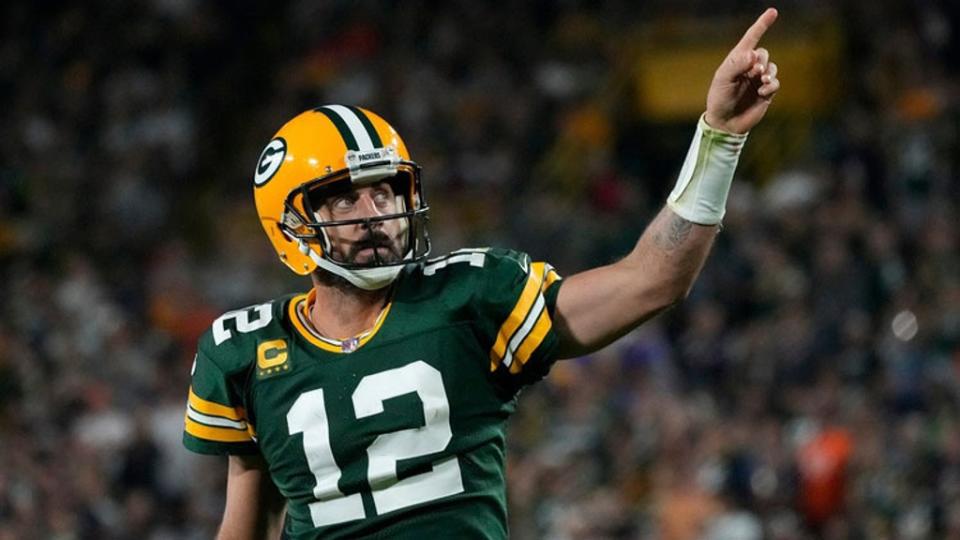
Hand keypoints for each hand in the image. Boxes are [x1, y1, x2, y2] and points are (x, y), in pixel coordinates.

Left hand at [704, 8, 780, 133]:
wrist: (725, 122)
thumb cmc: (719, 99)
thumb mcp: (722, 80)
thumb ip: (736, 65)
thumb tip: (753, 54)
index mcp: (737, 60)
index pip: (751, 38)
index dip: (762, 24)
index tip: (773, 11)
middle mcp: (749, 68)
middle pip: (763, 53)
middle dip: (760, 61)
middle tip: (753, 72)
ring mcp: (759, 80)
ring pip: (772, 67)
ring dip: (768, 73)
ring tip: (761, 82)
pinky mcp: (766, 93)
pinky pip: (776, 83)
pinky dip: (771, 86)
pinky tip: (762, 93)